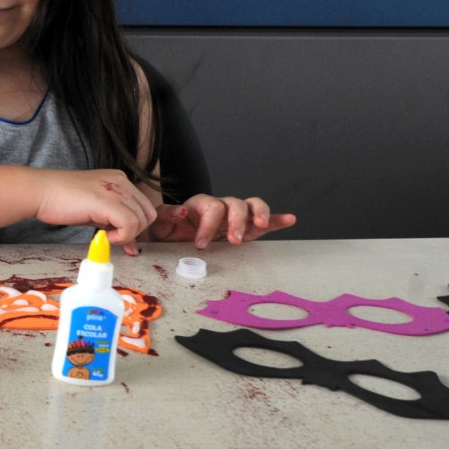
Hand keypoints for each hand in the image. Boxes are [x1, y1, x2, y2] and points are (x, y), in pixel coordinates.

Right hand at [35, 169, 158, 248]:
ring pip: (141, 220)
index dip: (135, 226)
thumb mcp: (95, 211)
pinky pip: (130, 224)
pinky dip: (121, 236)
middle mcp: (122, 182)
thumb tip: (131, 246)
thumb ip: (114, 223)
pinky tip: (104, 235)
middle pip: (147, 214)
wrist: (41, 192)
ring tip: (104, 235)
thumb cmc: (61, 200)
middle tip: (112, 237)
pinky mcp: (108, 202)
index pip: (143, 206)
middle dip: (133, 231)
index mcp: (119, 180)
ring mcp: (116, 190)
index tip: (119, 237)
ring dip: (126, 235)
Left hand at [147, 195, 295, 248]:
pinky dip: (277, 219)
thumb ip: (166, 215)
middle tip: (234, 240)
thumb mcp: (159, 223)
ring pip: (252, 206)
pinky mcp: (245, 226)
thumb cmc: (167, 229)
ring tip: (261, 225)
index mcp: (200, 204)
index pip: (210, 208)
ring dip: (259, 215)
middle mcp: (220, 206)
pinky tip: (290, 219)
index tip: (201, 245)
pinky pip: (263, 220)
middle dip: (237, 221)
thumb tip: (182, 211)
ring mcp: (234, 215)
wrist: (170, 236)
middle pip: (235, 204)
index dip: (208, 226)